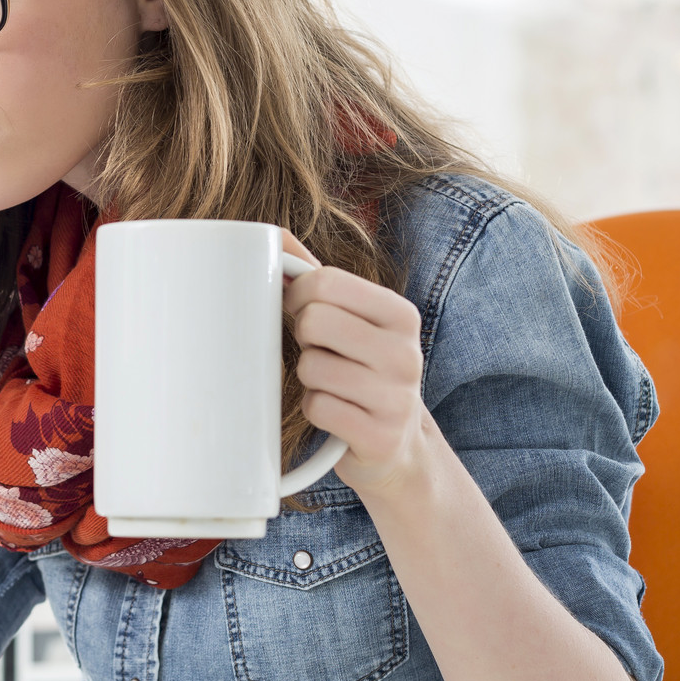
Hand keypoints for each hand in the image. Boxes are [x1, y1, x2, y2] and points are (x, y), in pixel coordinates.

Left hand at [280, 231, 435, 495]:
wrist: (398, 445)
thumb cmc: (361, 369)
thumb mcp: (351, 320)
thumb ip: (315, 276)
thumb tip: (272, 234)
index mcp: (401, 315)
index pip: (325, 281)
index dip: (297, 296)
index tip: (300, 312)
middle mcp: (407, 354)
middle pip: (314, 321)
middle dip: (302, 338)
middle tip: (317, 351)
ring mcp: (397, 398)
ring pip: (311, 367)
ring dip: (308, 378)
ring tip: (331, 385)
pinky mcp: (380, 437)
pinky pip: (318, 408)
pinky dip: (315, 410)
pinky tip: (335, 414)